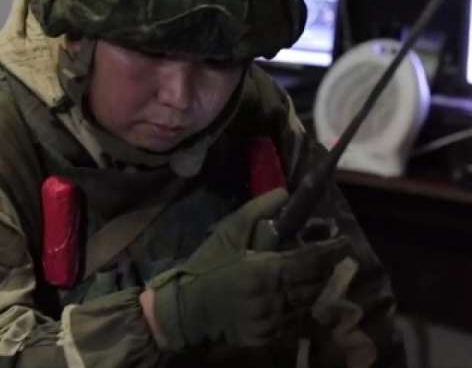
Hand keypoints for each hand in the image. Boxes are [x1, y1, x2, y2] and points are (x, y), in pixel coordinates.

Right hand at [148, 188, 352, 350]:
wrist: (187, 308)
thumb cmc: (208, 265)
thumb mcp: (228, 233)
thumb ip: (257, 211)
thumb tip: (284, 193)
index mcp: (263, 271)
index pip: (309, 260)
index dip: (331, 249)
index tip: (345, 240)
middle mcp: (272, 299)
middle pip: (314, 283)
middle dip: (324, 267)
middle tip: (329, 254)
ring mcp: (271, 323)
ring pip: (308, 304)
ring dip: (314, 287)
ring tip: (312, 273)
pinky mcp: (267, 338)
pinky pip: (295, 322)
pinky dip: (299, 307)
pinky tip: (293, 295)